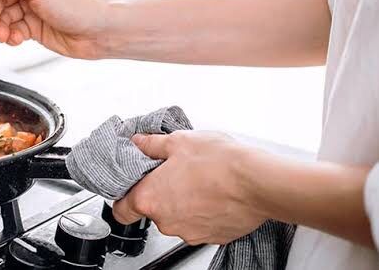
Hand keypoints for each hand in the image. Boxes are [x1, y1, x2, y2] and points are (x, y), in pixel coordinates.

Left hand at [112, 131, 265, 244]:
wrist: (258, 182)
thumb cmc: (219, 162)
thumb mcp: (178, 141)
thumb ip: (152, 144)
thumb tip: (139, 142)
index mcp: (150, 198)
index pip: (121, 210)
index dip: (123, 196)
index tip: (132, 186)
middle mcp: (166, 221)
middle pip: (152, 209)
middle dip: (160, 191)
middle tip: (175, 171)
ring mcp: (189, 232)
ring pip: (176, 217)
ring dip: (182, 201)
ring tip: (199, 179)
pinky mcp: (211, 237)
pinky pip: (198, 223)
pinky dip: (202, 210)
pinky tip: (213, 192)